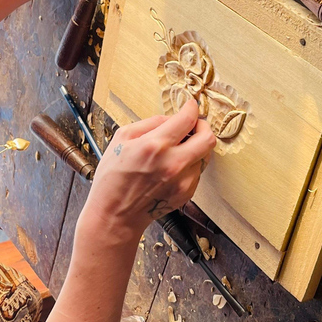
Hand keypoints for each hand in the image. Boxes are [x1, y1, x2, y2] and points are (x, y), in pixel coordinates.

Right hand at [82, 100, 215, 240]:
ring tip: (178, 148)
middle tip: (193, 125)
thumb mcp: (121, 139)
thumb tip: (171, 118)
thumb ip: (150, 123)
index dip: (192, 108)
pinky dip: (189, 164)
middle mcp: (173, 163)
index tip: (190, 106)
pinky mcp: (186, 193)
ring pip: (205, 155)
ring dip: (195, 147)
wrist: (115, 215)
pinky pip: (197, 172)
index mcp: (155, 146)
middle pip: (208, 138)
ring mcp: (182, 181)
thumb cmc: (113, 178)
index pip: (187, 119)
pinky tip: (172, 167)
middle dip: (203, 126)